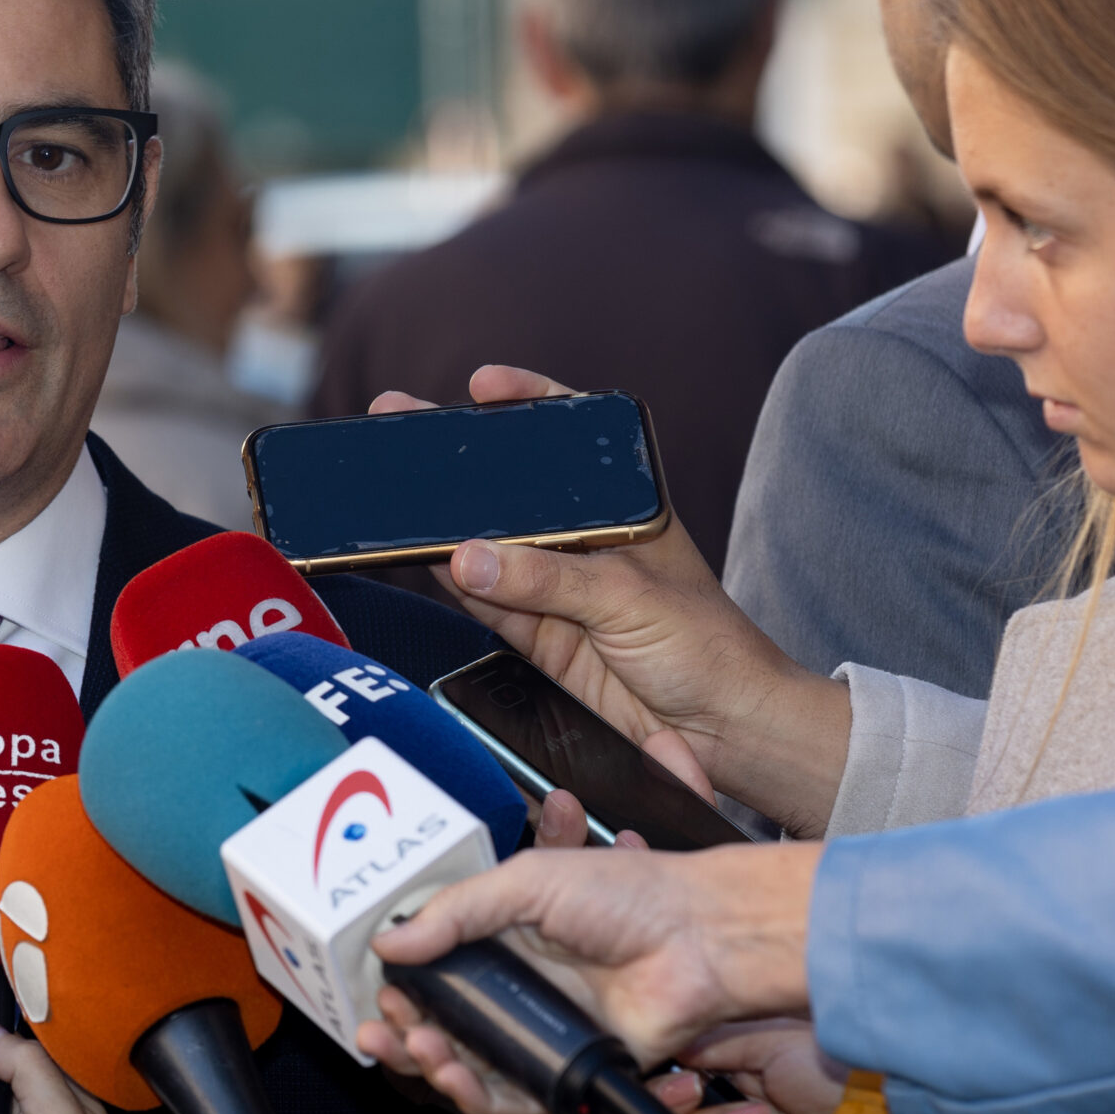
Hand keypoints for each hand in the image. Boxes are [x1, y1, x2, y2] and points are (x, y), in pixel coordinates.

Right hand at [354, 790, 642, 1113]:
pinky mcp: (568, 1070)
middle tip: (386, 1026)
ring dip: (432, 1064)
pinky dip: (477, 1095)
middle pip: (440, 1023)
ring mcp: (541, 1032)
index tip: (380, 988)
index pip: (433, 969)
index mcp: (501, 938)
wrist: (701, 938)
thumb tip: (390, 940)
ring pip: (468, 1064)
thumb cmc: (632, 896)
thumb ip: (458, 911)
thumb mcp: (530, 880)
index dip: (402, 984)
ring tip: (419, 1048)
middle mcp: (516, 989)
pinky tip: (455, 1078)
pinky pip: (512, 1095)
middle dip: (404, 1030)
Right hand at [374, 366, 850, 837]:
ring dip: (441, 522)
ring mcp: (556, 587)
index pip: (573, 441)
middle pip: (512, 491)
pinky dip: (447, 581)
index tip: (482, 385)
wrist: (721, 729)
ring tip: (393, 491)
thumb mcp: (628, 595)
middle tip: (402, 424)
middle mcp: (585, 541)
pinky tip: (416, 553)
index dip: (528, 404)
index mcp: (623, 508)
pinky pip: (480, 599)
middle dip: (459, 462)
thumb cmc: (706, 646)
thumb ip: (546, 577)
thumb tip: (468, 560)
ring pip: (485, 545)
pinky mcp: (537, 634)